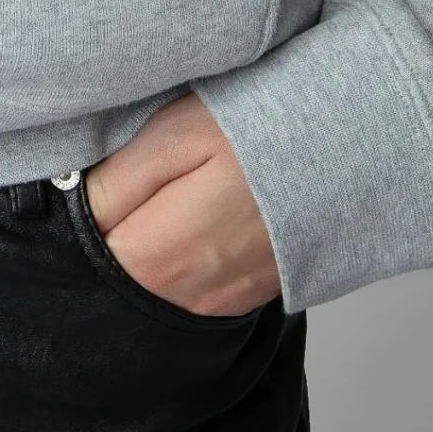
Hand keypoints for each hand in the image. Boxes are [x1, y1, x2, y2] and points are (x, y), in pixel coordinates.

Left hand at [83, 96, 279, 317]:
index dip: (80, 214)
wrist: (359, 150)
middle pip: (119, 273)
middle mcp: (189, 296)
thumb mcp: (175, 135)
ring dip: (147, 243)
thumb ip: (117, 181)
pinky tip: (195, 215)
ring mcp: (222, 301)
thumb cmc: (263, 131)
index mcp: (159, 258)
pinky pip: (191, 285)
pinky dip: (180, 256)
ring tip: (166, 193)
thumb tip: (73, 205)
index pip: (86, 254)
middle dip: (110, 233)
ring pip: (154, 282)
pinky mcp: (247, 295)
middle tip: (126, 182)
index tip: (92, 178)